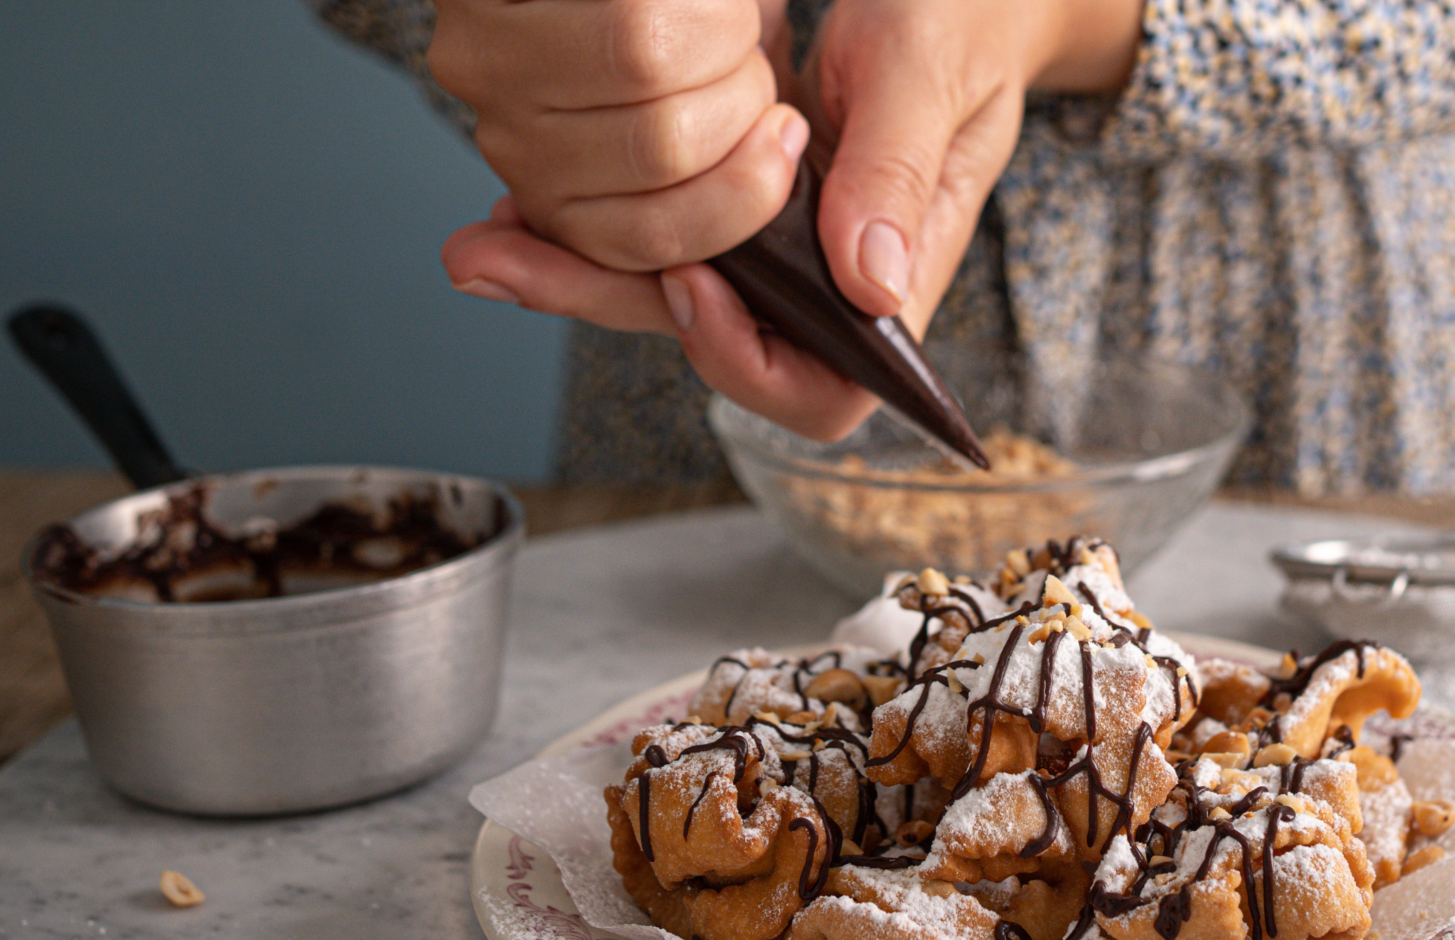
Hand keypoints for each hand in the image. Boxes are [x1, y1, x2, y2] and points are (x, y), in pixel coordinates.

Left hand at [436, 0, 1140, 442]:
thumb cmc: (966, 20)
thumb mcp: (933, 71)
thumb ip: (898, 170)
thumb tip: (869, 284)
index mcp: (899, 273)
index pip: (824, 387)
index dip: (748, 360)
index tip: (693, 278)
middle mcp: (833, 277)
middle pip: (715, 341)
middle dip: (603, 304)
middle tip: (497, 265)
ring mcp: (784, 242)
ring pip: (671, 288)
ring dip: (576, 267)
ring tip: (487, 239)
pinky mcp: (744, 197)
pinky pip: (665, 227)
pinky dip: (596, 215)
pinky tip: (528, 193)